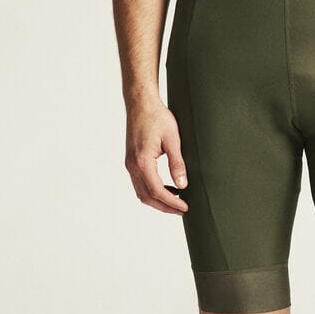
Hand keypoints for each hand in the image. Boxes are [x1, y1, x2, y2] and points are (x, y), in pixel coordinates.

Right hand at [124, 97, 188, 215]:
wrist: (141, 103)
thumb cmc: (157, 116)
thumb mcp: (172, 138)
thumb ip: (177, 162)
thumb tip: (183, 185)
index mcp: (142, 161)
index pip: (157, 191)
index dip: (171, 202)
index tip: (185, 207)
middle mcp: (132, 165)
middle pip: (146, 196)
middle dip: (164, 206)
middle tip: (182, 210)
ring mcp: (129, 164)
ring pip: (141, 192)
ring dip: (157, 200)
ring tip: (176, 201)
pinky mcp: (131, 160)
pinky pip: (139, 182)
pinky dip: (152, 190)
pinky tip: (166, 187)